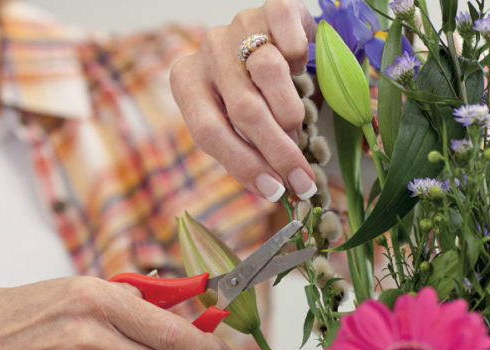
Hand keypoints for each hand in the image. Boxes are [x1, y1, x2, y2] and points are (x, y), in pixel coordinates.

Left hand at [171, 0, 316, 202]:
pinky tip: (301, 69)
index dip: (244, 165)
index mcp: (187, 81)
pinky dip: (300, 56)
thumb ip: (244, 152)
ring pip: (269, 73)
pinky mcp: (273, 8)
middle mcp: (208, 50)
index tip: (274, 190)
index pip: (208, 131)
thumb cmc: (252, 92)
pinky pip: (290, 35)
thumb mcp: (234, 124)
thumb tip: (273, 191)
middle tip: (302, 179)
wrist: (273, 40)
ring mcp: (238, 25)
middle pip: (244, 109)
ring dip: (291, 112)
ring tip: (298, 127)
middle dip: (277, 151)